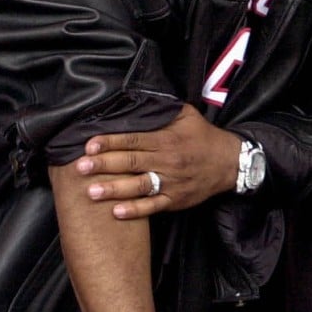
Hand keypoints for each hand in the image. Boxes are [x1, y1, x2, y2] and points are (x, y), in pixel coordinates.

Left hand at [76, 104, 240, 218]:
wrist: (230, 163)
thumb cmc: (203, 137)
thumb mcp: (187, 115)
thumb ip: (162, 108)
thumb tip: (137, 99)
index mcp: (167, 139)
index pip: (133, 139)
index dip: (110, 142)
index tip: (90, 145)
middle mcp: (167, 161)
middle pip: (131, 162)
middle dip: (104, 164)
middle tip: (80, 167)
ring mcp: (172, 182)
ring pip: (139, 186)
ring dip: (114, 189)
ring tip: (91, 192)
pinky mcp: (176, 200)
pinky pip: (153, 206)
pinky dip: (135, 210)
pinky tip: (116, 211)